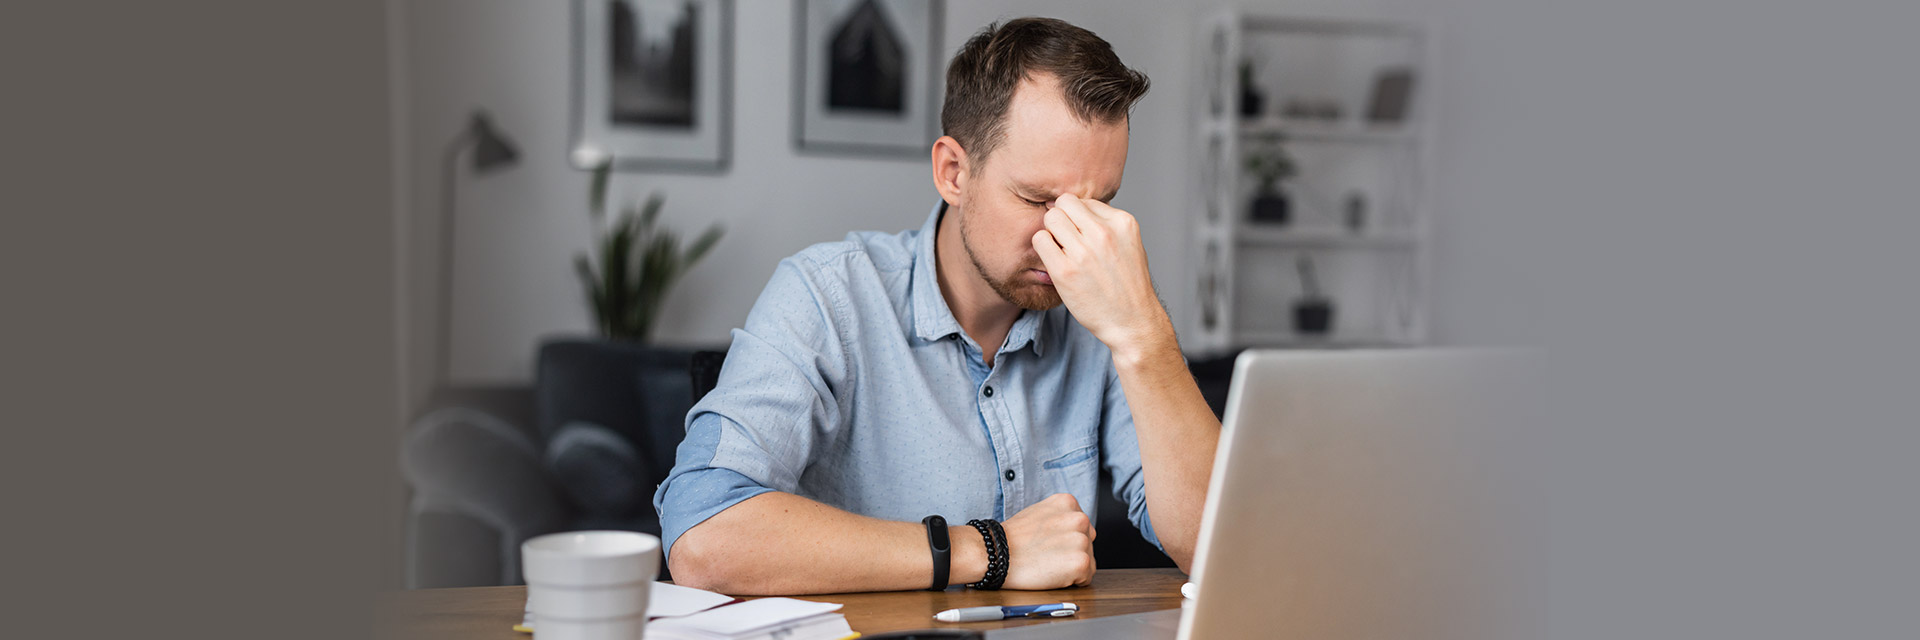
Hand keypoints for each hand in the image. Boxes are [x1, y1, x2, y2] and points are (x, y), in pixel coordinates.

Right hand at [998, 493, 1096, 589]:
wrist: (996, 554)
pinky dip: (1072, 581)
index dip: (1065, 540)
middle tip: (1047, 555)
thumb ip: (1059, 517)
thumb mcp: (1039, 513)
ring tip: (1047, 564)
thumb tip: (1071, 531)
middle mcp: (1079, 517)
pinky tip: (1052, 574)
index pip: (1081, 526)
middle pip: (1088, 543)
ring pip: (1088, 561)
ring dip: (1072, 567)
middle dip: (1072, 552)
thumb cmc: (1012, 537)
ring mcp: (1081, 540)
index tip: (1049, 543)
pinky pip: (1086, 578)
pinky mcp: (1081, 562)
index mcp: (1068, 502)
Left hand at [1031, 194, 1173, 358]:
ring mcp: (1083, 252)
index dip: (1078, 215)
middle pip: (1064, 203)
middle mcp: (1103, 233)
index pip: (1084, 200)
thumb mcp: (1129, 243)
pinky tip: (1054, 260)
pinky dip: (1043, 247)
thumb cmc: (1128, 283)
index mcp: (1122, 223)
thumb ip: (1107, 222)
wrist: (1132, 321)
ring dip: (1051, 231)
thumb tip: (1076, 206)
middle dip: (1062, 217)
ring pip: (1050, 218)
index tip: (1080, 232)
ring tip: (1061, 249)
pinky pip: (1040, 240)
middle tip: (1065, 238)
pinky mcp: (1064, 271)